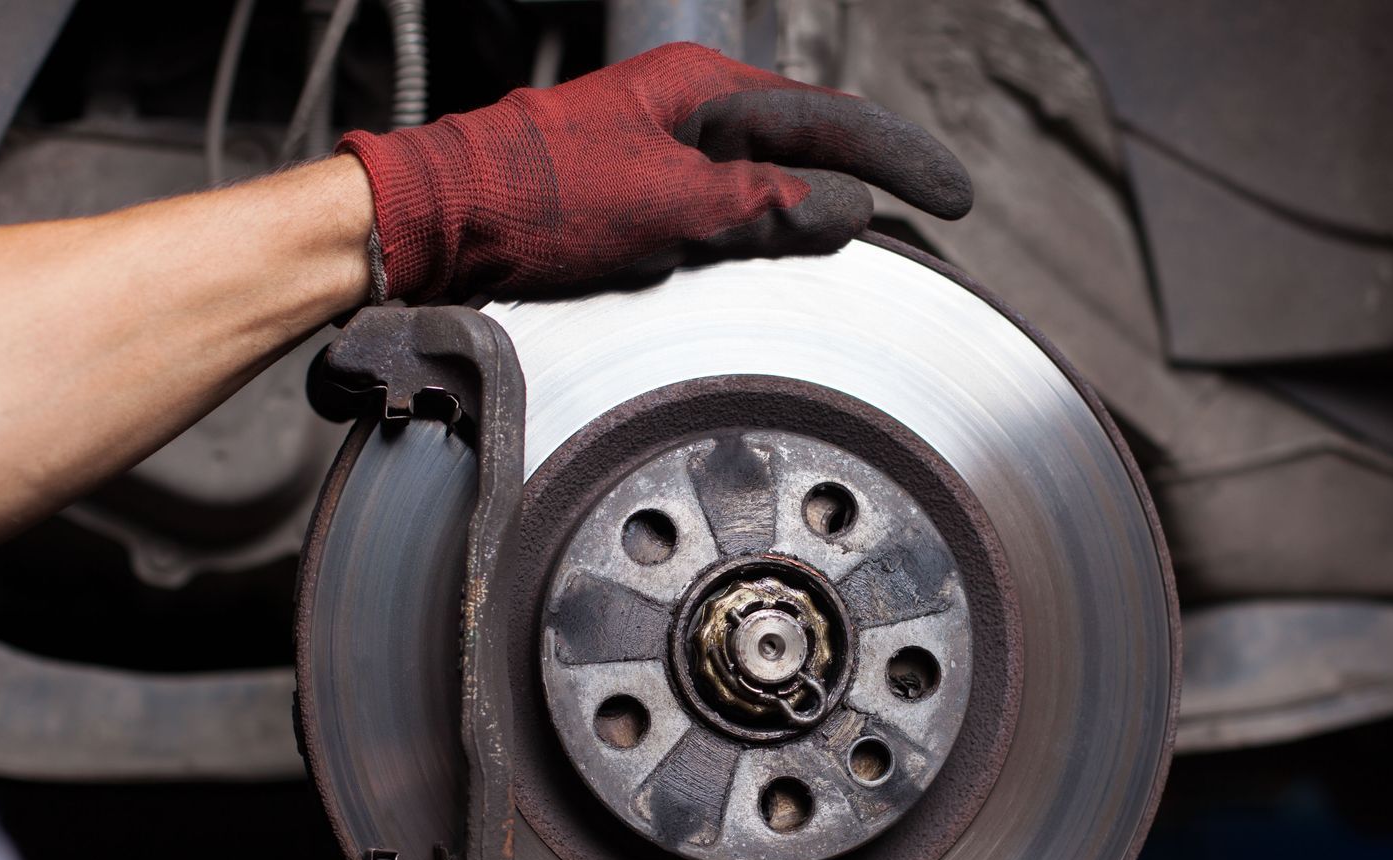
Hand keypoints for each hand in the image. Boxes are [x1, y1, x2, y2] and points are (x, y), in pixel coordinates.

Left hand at [336, 42, 971, 302]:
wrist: (438, 223)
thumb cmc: (534, 202)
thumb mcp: (668, 208)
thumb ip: (762, 208)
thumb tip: (846, 211)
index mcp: (701, 89)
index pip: (828, 123)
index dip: (899, 160)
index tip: (954, 195)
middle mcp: (684, 107)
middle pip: (806, 136)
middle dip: (875, 168)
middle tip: (934, 201)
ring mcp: (660, 145)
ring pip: (767, 167)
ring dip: (824, 195)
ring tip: (881, 219)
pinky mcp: (636, 188)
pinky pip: (728, 197)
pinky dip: (771, 218)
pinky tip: (784, 238)